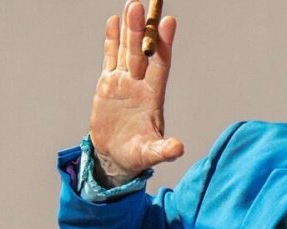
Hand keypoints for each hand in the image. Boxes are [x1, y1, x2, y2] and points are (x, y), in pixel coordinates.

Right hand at [89, 0, 183, 184]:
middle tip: (141, 6)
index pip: (161, 65)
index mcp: (152, 97)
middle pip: (142, 52)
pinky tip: (113, 21)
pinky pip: (110, 58)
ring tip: (131, 6)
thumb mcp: (150, 154)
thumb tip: (179, 148)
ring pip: (127, 50)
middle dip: (142, 30)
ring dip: (129, 29)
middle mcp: (140, 84)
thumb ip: (163, 150)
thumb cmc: (137, 156)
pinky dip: (111, 41)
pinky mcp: (108, 84)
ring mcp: (124, 82)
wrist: (116, 156)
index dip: (164, 45)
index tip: (169, 22)